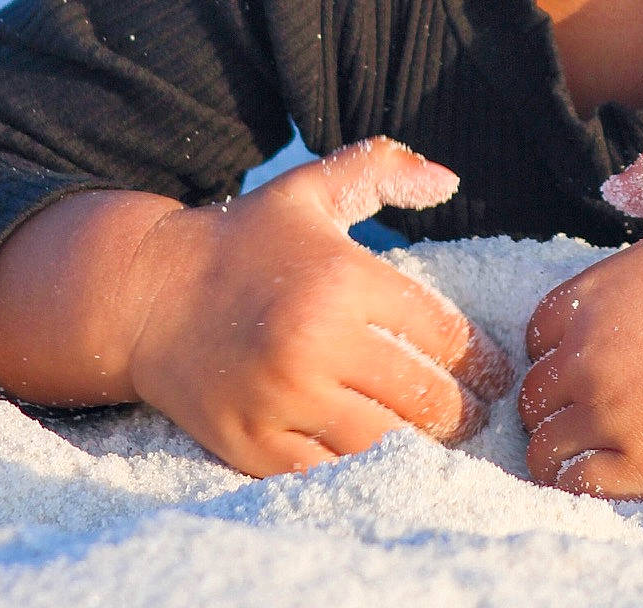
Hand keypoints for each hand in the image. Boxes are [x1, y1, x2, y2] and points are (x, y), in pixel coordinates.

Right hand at [128, 137, 513, 475]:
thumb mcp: (310, 189)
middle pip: (423, 396)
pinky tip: (384, 459)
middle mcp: (316, 342)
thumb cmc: (243, 238)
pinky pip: (329, 472)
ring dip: (423, 447)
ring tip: (442, 442)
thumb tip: (449, 180)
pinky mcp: (251, 444)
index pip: (441, 333)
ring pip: (384, 442)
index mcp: (342, 279)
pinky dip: (363, 470)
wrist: (145, 294)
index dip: (482, 360)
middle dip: (464, 412)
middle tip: (480, 417)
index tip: (497, 375)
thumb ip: (382, 169)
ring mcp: (281, 400)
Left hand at [518, 145, 642, 497]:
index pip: (538, 334)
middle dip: (557, 402)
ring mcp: (614, 413)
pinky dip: (582, 484)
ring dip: (562, 448)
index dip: (559, 349)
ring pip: (548, 445)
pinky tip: (605, 476)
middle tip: (590, 411)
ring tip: (592, 451)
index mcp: (595, 296)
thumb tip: (615, 184)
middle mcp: (590, 355)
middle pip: (537, 393)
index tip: (586, 360)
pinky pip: (580, 485)